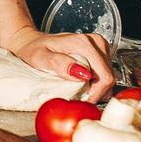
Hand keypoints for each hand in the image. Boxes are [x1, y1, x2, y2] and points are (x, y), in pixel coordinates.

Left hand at [0, 28, 114, 99]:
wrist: (32, 42)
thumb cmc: (34, 50)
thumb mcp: (41, 58)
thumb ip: (60, 64)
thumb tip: (83, 73)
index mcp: (83, 43)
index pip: (105, 77)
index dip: (96, 94)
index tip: (82, 99)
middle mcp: (95, 42)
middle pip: (109, 77)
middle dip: (96, 91)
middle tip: (77, 94)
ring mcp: (99, 45)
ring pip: (108, 76)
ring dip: (96, 87)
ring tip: (78, 87)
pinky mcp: (99, 51)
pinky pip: (105, 73)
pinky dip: (95, 82)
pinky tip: (82, 82)